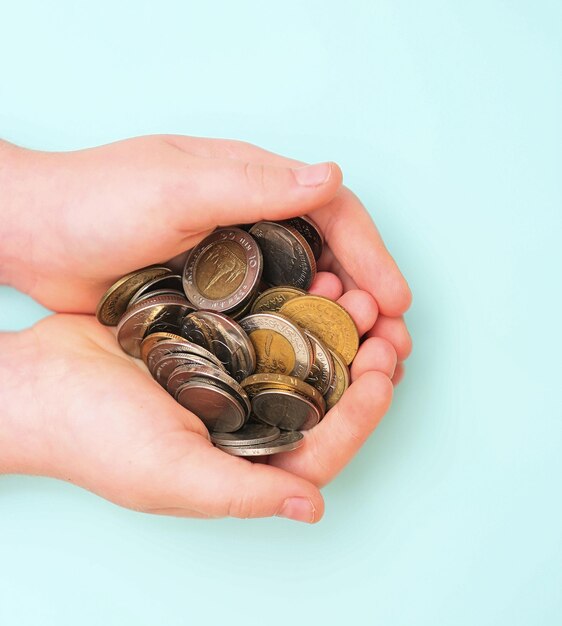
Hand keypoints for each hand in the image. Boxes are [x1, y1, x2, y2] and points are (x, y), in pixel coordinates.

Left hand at [1, 135, 410, 378]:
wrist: (34, 234)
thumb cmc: (96, 200)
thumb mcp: (176, 186)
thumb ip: (253, 185)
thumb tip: (330, 177)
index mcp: (254, 185)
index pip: (335, 214)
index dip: (372, 256)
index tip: (395, 301)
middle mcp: (253, 222)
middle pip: (330, 257)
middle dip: (366, 297)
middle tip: (387, 342)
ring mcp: (234, 262)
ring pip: (304, 291)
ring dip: (336, 324)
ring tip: (359, 359)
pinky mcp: (214, 296)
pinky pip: (269, 316)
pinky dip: (294, 338)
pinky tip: (307, 365)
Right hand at [1, 304, 395, 521]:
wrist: (39, 383)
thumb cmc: (96, 438)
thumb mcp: (170, 476)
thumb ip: (242, 492)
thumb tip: (313, 508)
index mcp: (244, 461)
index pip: (324, 446)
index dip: (362, 414)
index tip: (383, 373)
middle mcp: (245, 421)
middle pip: (323, 398)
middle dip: (360, 363)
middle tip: (385, 328)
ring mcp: (232, 377)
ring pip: (302, 354)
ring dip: (335, 327)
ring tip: (356, 296)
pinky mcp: (215, 340)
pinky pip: (269, 322)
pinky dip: (295, 304)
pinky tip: (313, 280)